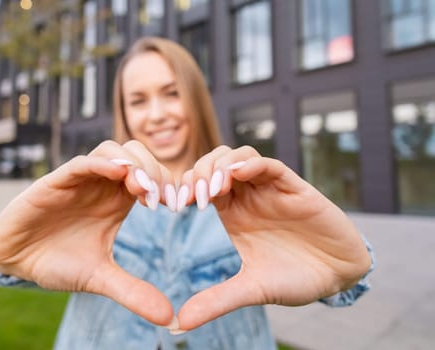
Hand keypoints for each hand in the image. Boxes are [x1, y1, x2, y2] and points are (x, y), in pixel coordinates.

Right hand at [0, 140, 175, 325]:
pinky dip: (101, 163)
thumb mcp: (100, 278)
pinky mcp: (55, 183)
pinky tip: (118, 174)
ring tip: (142, 190)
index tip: (179, 205)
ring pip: (112, 151)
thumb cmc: (58, 262)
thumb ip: (132, 292)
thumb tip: (168, 318)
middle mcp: (101, 186)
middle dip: (155, 171)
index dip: (168, 184)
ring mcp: (80, 181)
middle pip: (137, 155)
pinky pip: (81, 163)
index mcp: (117, 201)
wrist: (17, 263)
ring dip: (133, 164)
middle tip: (162, 199)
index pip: (150, 176)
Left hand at [176, 146, 371, 329]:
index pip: (201, 185)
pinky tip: (239, 173)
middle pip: (215, 163)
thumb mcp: (252, 290)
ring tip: (214, 189)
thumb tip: (178, 323)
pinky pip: (271, 165)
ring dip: (222, 166)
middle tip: (193, 197)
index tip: (173, 205)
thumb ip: (217, 301)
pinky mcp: (295, 188)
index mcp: (233, 213)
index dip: (184, 188)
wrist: (337, 278)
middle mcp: (249, 197)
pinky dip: (252, 164)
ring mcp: (271, 190)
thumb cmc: (294, 279)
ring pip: (240, 157)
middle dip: (199, 172)